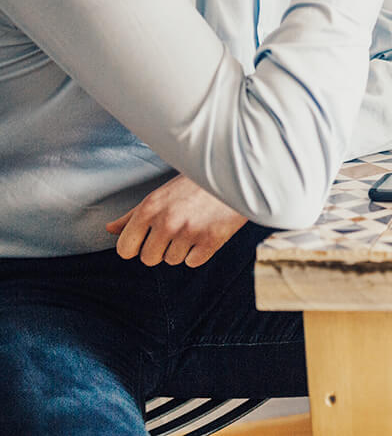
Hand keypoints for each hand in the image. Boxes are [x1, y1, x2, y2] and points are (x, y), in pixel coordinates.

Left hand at [105, 174, 247, 267]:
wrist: (236, 174)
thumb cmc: (196, 182)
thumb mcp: (160, 193)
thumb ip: (133, 214)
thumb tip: (109, 229)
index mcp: (149, 208)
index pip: (125, 249)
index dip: (135, 246)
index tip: (146, 239)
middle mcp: (167, 222)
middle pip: (148, 259)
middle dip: (160, 248)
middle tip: (176, 229)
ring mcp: (189, 233)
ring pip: (172, 260)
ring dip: (181, 248)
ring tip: (194, 226)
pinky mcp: (211, 241)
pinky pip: (193, 262)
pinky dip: (199, 252)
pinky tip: (206, 232)